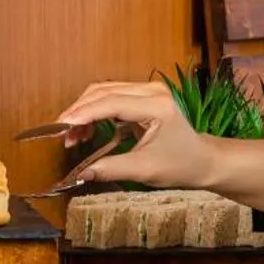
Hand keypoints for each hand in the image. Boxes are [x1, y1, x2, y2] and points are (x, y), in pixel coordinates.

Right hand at [55, 82, 219, 188]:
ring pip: (104, 91)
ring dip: (84, 111)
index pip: (111, 103)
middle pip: (103, 91)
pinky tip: (86, 131)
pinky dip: (94, 111)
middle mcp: (152, 91)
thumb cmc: (180, 165)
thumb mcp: (144, 170)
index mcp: (156, 106)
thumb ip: (110, 169)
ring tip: (73, 138)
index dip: (83, 114)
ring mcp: (148, 90)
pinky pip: (111, 96)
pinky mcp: (143, 95)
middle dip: (79, 112)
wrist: (202, 160)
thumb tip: (80, 174)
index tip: (61, 128)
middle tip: (63, 136)